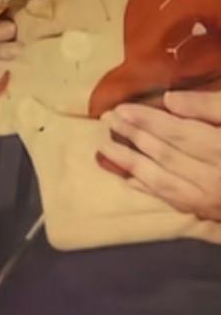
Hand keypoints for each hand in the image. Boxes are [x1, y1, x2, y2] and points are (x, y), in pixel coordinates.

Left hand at [99, 91, 220, 219]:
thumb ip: (210, 107)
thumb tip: (169, 100)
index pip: (179, 133)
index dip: (148, 120)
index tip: (121, 108)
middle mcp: (214, 180)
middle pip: (166, 155)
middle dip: (134, 137)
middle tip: (106, 120)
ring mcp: (210, 201)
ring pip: (164, 181)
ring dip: (131, 163)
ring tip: (105, 147)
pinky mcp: (209, 214)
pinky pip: (173, 201)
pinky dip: (149, 188)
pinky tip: (128, 178)